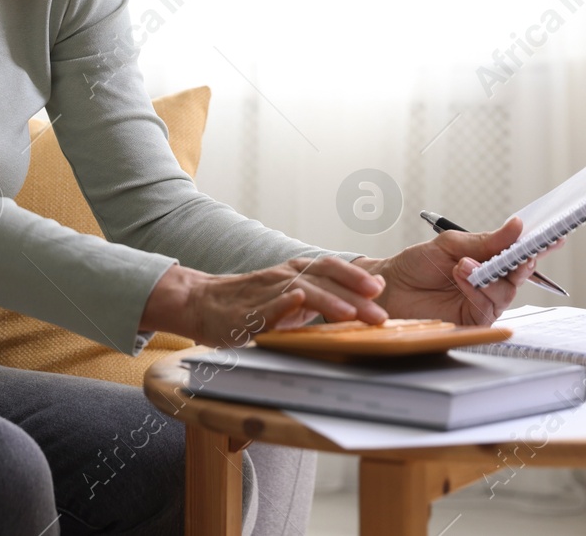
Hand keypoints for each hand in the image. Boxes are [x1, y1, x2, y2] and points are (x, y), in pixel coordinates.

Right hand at [138, 255, 387, 348]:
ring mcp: (265, 293)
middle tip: (380, 316)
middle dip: (354, 297)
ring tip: (349, 313)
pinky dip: (281, 303)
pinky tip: (295, 301)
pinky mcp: (245, 313)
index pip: (332, 269)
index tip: (382, 290)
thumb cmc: (255, 302)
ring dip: (326, 301)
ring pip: (300, 292)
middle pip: (324, 282)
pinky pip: (265, 306)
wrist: (204, 304)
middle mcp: (284, 276)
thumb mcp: (297, 296)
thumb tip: (375, 287)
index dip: (356, 277)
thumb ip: (332, 291)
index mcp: (297, 272)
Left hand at [351, 217, 557, 326]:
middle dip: (520, 262)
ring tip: (464, 264)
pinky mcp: (473, 321)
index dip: (539, 246)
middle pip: (519, 275)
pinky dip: (478, 291)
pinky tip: (462, 277)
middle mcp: (490, 282)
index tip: (555, 236)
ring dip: (489, 276)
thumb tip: (516, 226)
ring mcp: (483, 302)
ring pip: (506, 292)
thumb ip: (485, 241)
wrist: (389, 287)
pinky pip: (488, 308)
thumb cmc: (416, 265)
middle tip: (517, 252)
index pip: (519, 253)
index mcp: (488, 259)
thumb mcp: (450, 244)